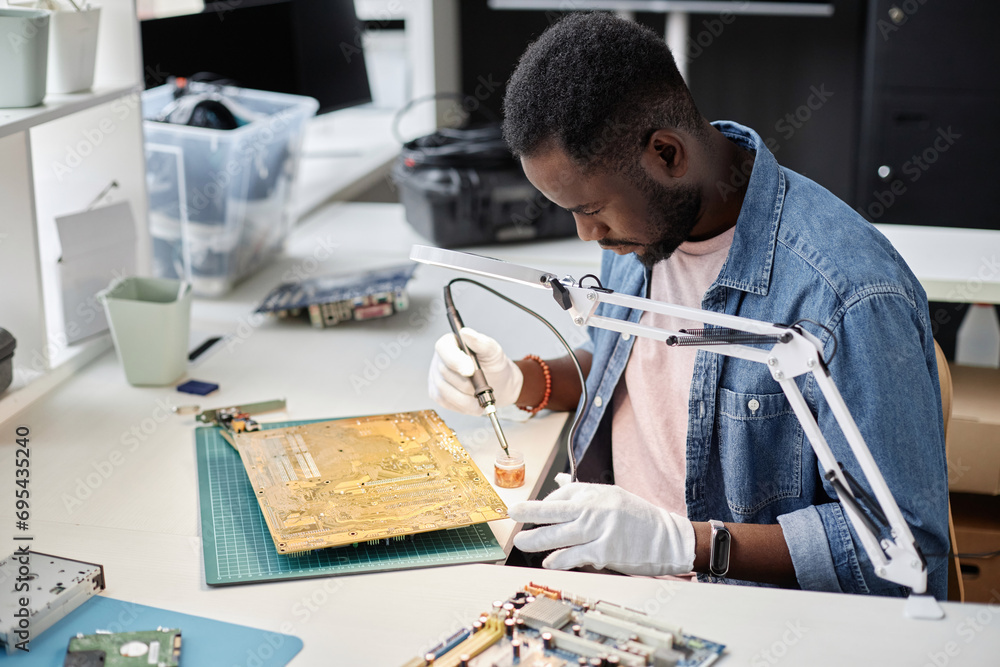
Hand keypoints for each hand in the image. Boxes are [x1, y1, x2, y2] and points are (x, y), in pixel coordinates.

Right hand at [428, 327, 522, 415]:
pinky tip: (473, 401)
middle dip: (467, 383)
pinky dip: (462, 405)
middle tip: (483, 386)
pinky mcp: (437, 394)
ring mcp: (436, 377)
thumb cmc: (494, 365)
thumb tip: (466, 333)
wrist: (498, 385)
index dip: (456, 361)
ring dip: (466, 397)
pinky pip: (446, 402)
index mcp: (451, 343)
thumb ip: (481, 342)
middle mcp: (440, 359)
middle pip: (445, 372)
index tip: (471, 371)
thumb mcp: (493, 352)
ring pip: (445, 390)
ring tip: (480, 396)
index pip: (444, 349)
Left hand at [508, 482, 694, 575]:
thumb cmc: (639, 519)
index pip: (561, 496)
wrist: (668, 539)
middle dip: (530, 512)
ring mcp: (600, 529)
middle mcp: (596, 507)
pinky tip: (549, 561)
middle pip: (555, 510)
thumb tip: (559, 480)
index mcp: (597, 492)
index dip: (544, 506)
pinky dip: (560, 559)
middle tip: (512, 513)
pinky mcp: (606, 550)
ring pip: (560, 534)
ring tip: (522, 542)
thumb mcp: (613, 496)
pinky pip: (575, 555)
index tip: (533, 513)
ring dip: (538, 540)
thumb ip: (583, 492)